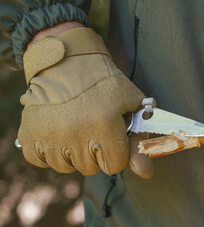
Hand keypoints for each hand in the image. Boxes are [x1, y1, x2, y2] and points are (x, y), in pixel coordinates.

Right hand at [18, 26, 150, 175]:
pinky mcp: (28, 134)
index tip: (111, 137)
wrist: (66, 59)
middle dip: (96, 152)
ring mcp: (49, 135)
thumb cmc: (102, 80)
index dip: (116, 152)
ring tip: (74, 128)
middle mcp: (75, 133)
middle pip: (91, 168)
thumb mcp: (129, 102)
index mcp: (104, 125)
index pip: (114, 165)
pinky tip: (55, 132)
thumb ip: (138, 140)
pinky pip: (39, 160)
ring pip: (66, 166)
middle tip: (92, 129)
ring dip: (72, 154)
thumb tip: (146, 173)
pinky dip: (47, 151)